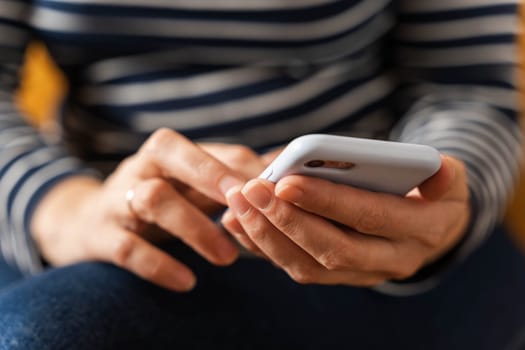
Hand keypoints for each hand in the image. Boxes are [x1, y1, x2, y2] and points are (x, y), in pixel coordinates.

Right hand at [31, 129, 264, 291]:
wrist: (90, 222)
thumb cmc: (158, 198)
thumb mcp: (189, 184)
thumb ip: (230, 176)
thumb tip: (281, 168)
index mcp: (167, 151)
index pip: (209, 150)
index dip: (242, 170)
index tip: (274, 192)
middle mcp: (140, 166)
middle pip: (170, 154)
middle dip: (210, 176)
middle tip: (246, 205)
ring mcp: (117, 199)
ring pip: (152, 199)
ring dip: (194, 227)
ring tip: (228, 257)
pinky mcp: (102, 235)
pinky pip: (127, 248)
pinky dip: (158, 264)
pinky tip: (188, 281)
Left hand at [222, 155, 469, 285]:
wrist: (430, 228)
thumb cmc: (430, 191)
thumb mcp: (448, 177)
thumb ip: (442, 173)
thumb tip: (437, 170)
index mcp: (420, 230)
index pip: (369, 217)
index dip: (327, 201)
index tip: (286, 182)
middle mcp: (391, 260)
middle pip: (332, 249)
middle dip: (287, 220)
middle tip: (251, 191)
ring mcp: (362, 274)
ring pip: (308, 266)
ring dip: (267, 236)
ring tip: (238, 204)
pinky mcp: (338, 276)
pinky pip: (297, 268)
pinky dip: (264, 246)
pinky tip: (240, 221)